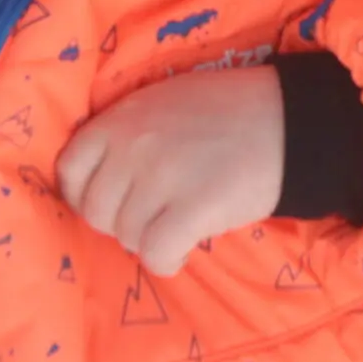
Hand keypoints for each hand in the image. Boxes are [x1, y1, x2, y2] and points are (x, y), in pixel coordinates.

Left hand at [57, 66, 284, 274]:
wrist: (293, 122)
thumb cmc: (231, 110)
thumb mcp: (166, 101)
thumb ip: (129, 133)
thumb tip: (102, 180)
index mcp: (123, 118)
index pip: (70, 169)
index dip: (84, 194)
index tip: (110, 201)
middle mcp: (133, 147)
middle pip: (97, 211)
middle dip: (121, 221)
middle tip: (154, 215)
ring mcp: (162, 178)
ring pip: (126, 236)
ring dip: (149, 240)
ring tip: (177, 226)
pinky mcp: (193, 208)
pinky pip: (155, 253)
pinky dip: (167, 260)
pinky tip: (184, 249)